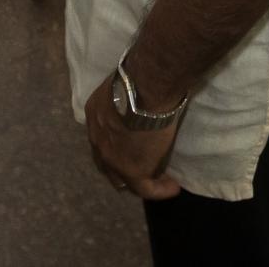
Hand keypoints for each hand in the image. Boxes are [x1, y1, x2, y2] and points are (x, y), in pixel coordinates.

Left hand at [83, 74, 182, 200]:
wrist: (145, 88)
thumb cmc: (139, 78)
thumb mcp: (122, 86)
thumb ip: (125, 97)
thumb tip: (139, 96)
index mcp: (94, 114)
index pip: (102, 137)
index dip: (115, 144)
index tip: (132, 146)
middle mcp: (97, 138)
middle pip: (105, 162)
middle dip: (120, 168)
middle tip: (142, 168)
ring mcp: (112, 157)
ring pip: (122, 179)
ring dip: (140, 181)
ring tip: (159, 181)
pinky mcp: (132, 171)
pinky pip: (146, 189)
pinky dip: (159, 190)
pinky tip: (173, 186)